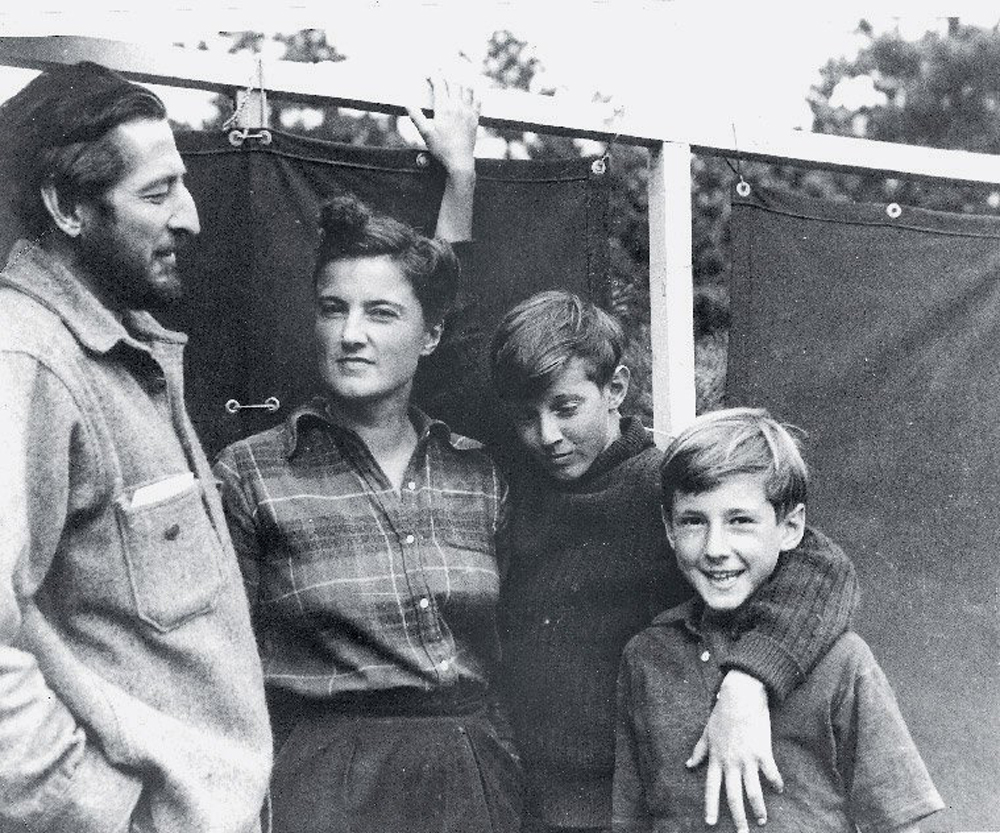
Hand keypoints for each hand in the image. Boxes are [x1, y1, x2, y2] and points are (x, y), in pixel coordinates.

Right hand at [406, 76, 479, 177]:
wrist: (460, 161)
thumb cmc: (441, 148)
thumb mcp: (425, 133)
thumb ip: (416, 117)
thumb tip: (407, 104)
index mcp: (444, 108)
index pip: (439, 84)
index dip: (433, 76)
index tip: (428, 73)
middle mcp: (457, 107)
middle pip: (453, 83)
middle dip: (446, 76)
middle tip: (440, 72)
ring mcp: (468, 112)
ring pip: (467, 89)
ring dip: (460, 82)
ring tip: (455, 80)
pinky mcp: (475, 119)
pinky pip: (477, 101)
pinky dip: (474, 94)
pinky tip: (472, 93)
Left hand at [686, 670, 782, 831]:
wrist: (740, 696)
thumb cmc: (722, 714)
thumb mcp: (706, 733)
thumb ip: (698, 751)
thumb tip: (688, 766)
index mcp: (716, 758)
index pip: (711, 788)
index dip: (710, 806)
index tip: (709, 823)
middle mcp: (731, 762)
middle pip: (733, 796)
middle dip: (737, 817)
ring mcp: (747, 758)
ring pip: (753, 791)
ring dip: (758, 808)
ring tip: (761, 821)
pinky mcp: (763, 752)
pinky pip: (770, 773)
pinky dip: (775, 783)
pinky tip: (779, 790)